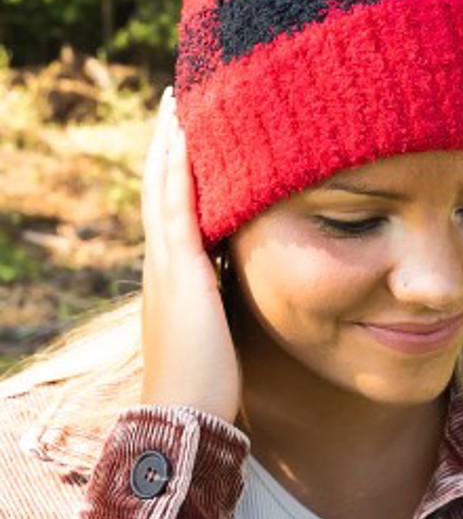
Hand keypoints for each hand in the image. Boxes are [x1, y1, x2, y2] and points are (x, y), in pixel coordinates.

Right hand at [140, 87, 240, 422]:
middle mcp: (163, 262)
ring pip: (164, 188)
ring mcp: (167, 265)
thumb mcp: (218, 327)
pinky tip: (188, 135)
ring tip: (178, 102)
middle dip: (169, 143)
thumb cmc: (207, 383)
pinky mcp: (181, 272)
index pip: (171, 206)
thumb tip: (245, 277)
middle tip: (178, 100)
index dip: (176, 168)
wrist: (185, 418)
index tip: (188, 131)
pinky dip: (180, 169)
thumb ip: (224, 297)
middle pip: (161, 187)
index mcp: (173, 274)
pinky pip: (177, 207)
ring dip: (171, 143)